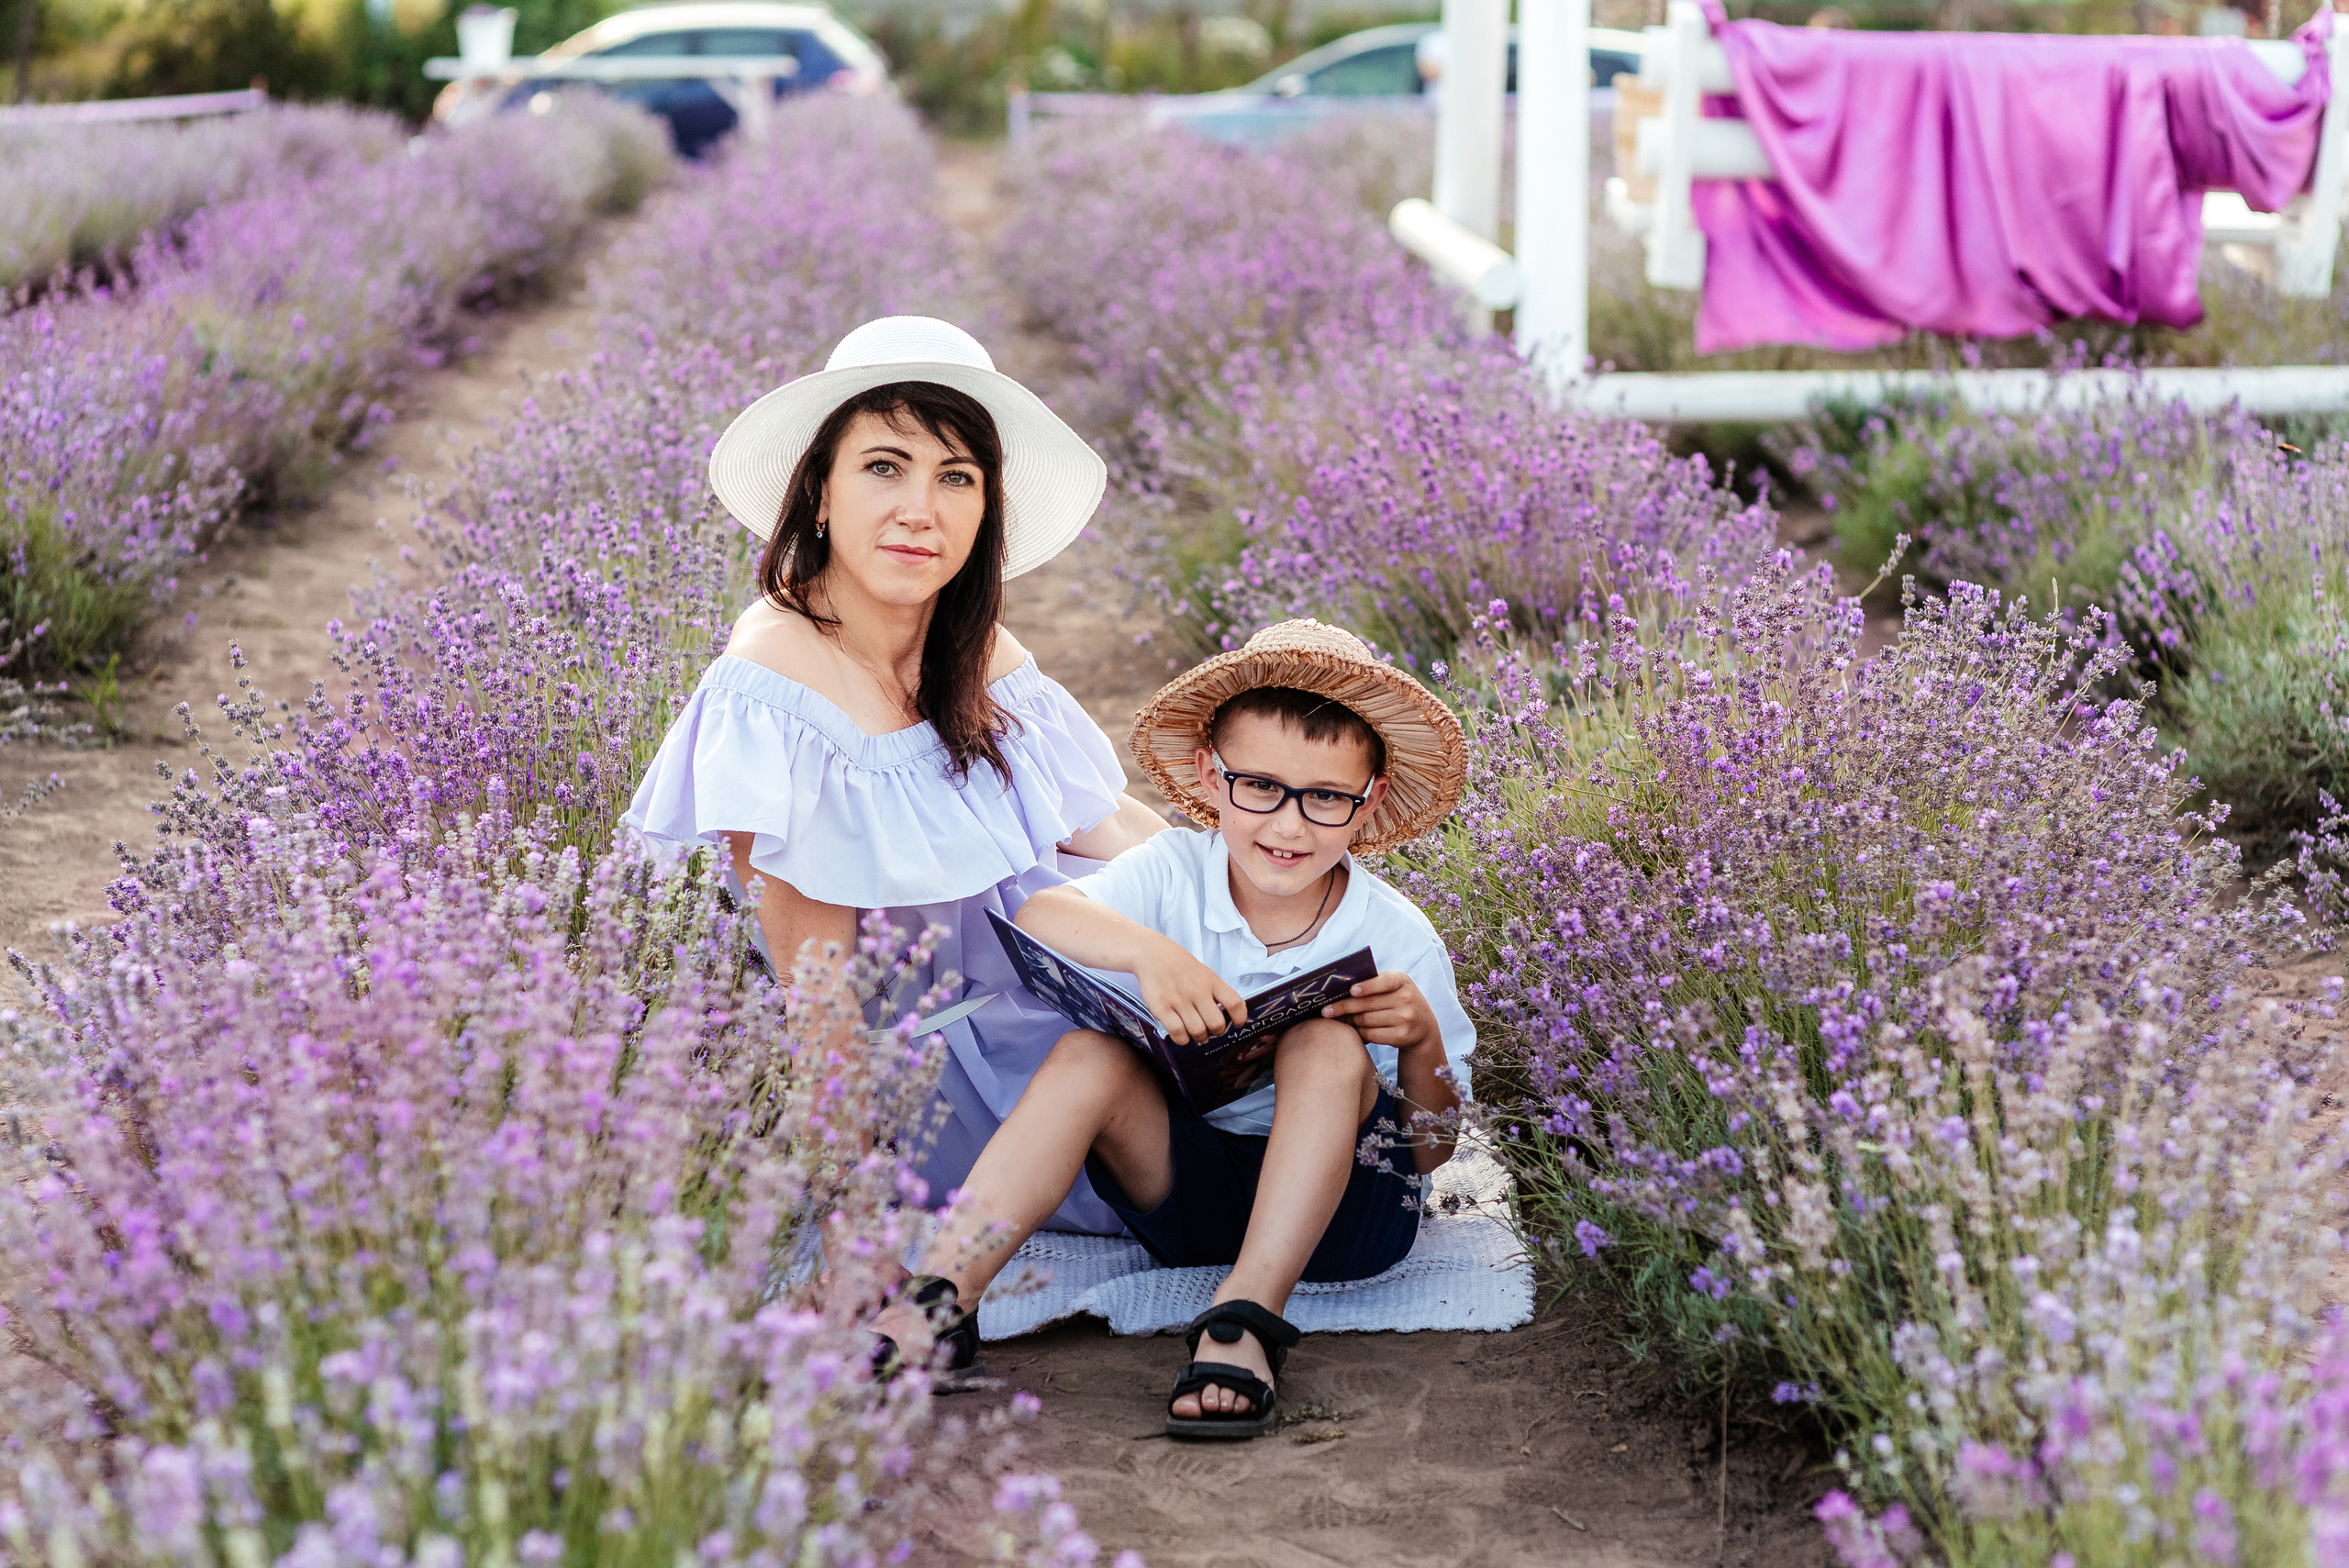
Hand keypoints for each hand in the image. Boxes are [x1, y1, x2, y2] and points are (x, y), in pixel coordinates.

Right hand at [1131, 936, 1247, 1044]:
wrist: (1152, 954)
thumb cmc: (1180, 966)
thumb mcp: (1204, 973)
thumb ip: (1215, 993)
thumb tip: (1226, 1016)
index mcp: (1212, 981)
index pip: (1235, 1003)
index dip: (1240, 1018)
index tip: (1237, 1023)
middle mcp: (1197, 991)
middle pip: (1216, 1024)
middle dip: (1217, 1032)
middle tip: (1212, 1030)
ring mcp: (1179, 1000)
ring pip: (1198, 1031)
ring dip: (1199, 1037)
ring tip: (1196, 1033)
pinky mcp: (1162, 1008)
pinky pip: (1177, 1033)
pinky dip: (1182, 1039)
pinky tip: (1182, 1034)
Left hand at [1320, 970, 1435, 1049]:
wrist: (1424, 1027)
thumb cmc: (1399, 1001)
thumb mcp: (1394, 987)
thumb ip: (1373, 983)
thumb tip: (1339, 987)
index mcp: (1402, 981)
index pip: (1383, 981)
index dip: (1367, 986)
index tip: (1351, 991)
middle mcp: (1407, 999)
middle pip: (1368, 1004)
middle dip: (1344, 1007)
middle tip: (1326, 1011)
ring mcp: (1406, 1019)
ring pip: (1367, 1020)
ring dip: (1350, 1021)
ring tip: (1339, 1019)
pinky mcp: (1402, 1036)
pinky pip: (1372, 1034)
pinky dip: (1360, 1032)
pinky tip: (1354, 1029)